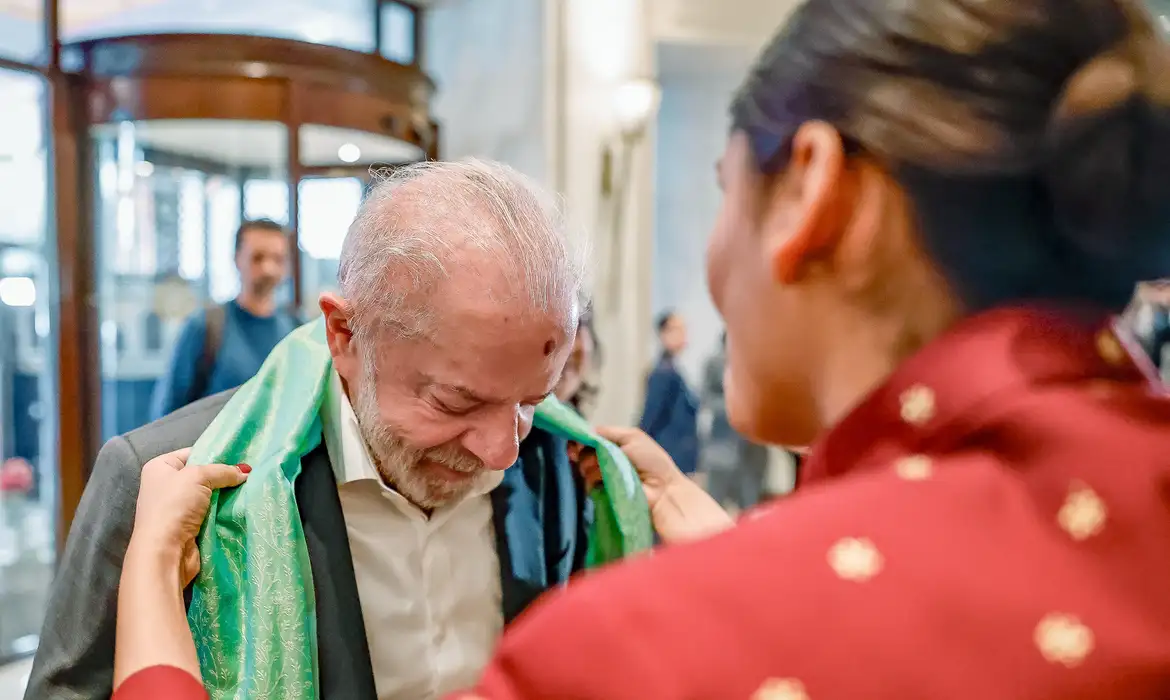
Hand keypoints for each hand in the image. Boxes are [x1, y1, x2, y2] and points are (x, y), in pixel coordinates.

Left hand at [128, 448, 249, 584]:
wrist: (165, 552)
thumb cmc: (174, 506)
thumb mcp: (199, 476)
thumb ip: (223, 471)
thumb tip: (245, 472)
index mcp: (160, 468)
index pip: (192, 453)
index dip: (215, 453)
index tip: (240, 456)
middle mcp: (166, 486)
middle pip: (203, 475)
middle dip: (224, 476)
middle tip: (249, 473)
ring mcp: (177, 508)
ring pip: (210, 495)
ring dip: (227, 495)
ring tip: (251, 487)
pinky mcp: (189, 526)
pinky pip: (212, 513)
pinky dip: (225, 511)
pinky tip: (242, 505)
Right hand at [573, 427, 733, 543]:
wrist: (662, 488)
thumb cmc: (652, 461)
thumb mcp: (632, 437)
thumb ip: (607, 433)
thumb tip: (584, 433)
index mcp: (613, 444)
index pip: (588, 439)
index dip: (579, 440)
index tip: (575, 443)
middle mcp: (605, 459)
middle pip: (582, 453)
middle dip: (585, 453)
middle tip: (596, 457)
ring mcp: (602, 477)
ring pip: (583, 468)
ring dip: (591, 467)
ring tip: (606, 469)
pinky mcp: (602, 493)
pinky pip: (588, 484)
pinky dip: (593, 480)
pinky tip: (603, 480)